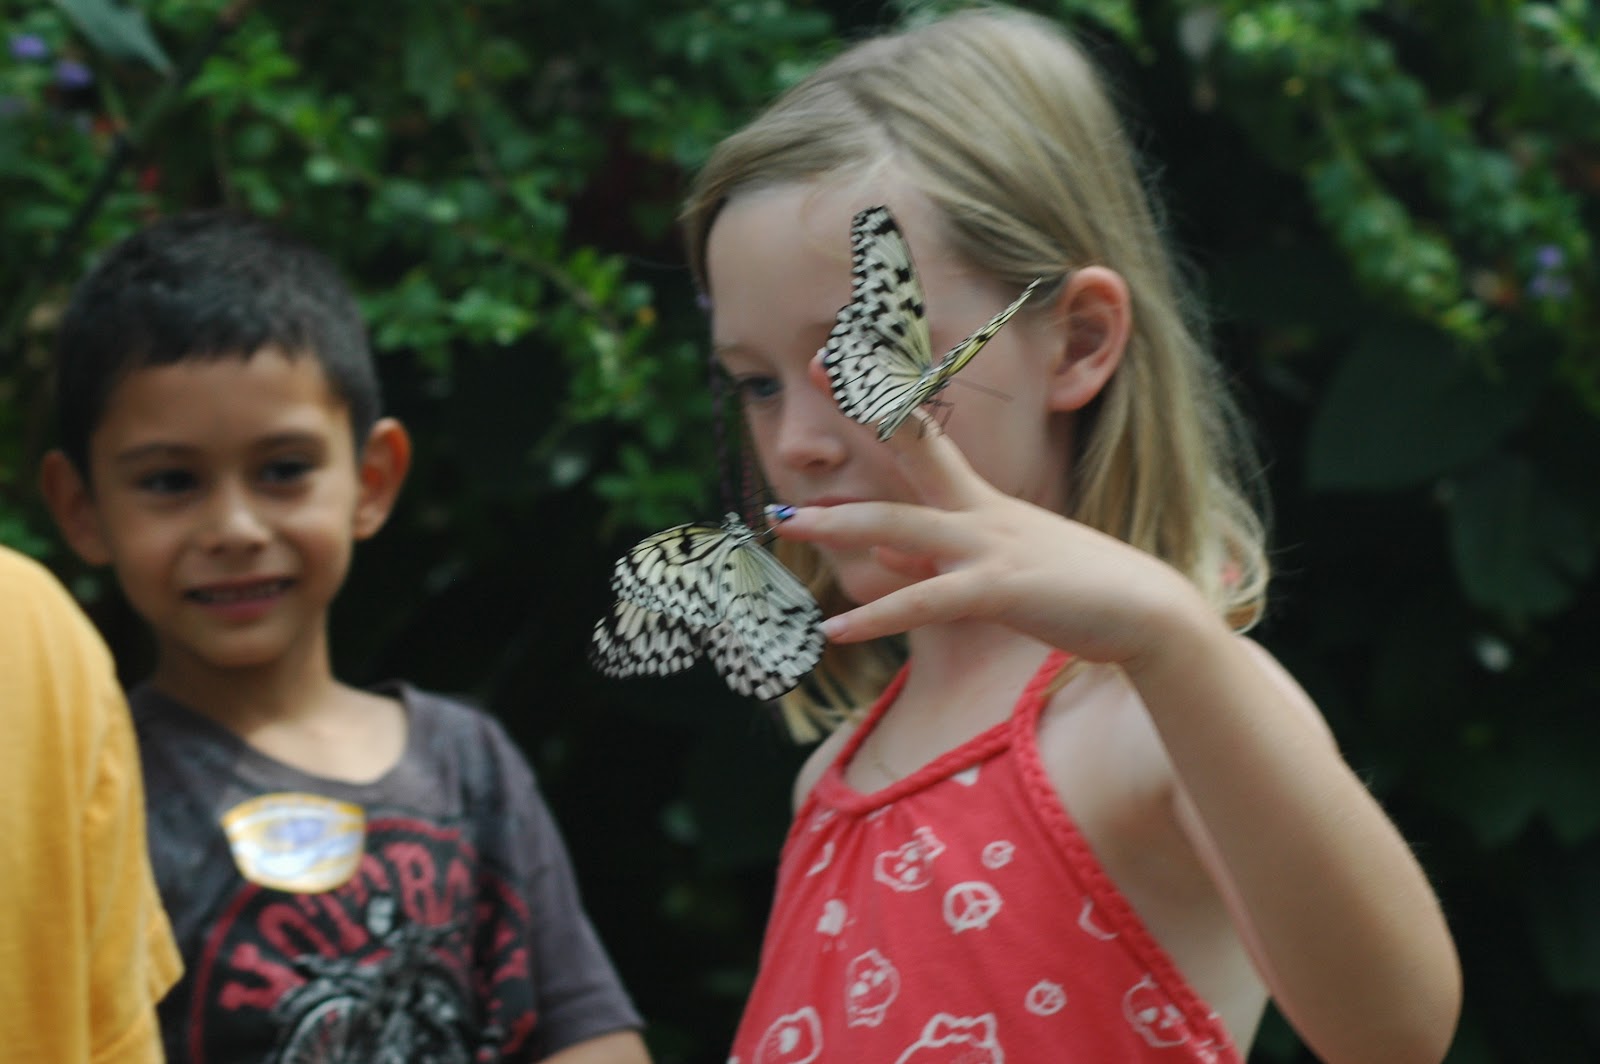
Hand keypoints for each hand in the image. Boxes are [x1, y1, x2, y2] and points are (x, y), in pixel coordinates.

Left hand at [771, 409, 1212, 665]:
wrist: (1147, 614)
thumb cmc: (1074, 591)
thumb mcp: (994, 571)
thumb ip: (931, 561)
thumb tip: (880, 553)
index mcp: (980, 502)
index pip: (924, 434)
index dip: (883, 394)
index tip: (839, 359)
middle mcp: (981, 512)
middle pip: (910, 449)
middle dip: (857, 412)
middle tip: (806, 368)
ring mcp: (990, 546)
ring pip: (900, 524)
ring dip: (836, 523)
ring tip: (780, 523)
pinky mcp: (1000, 590)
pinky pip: (925, 602)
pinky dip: (876, 616)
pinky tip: (833, 629)